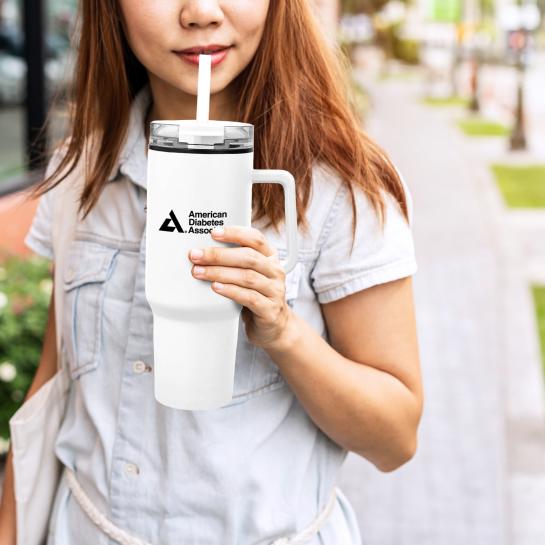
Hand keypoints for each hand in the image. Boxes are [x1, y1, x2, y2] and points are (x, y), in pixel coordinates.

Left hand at [187, 225, 293, 350]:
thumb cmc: (256, 296)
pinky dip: (231, 291)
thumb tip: (203, 251)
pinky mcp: (270, 309)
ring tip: (199, 272)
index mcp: (270, 257)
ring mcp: (275, 291)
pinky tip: (216, 288)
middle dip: (219, 255)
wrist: (273, 326)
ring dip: (220, 273)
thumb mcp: (249, 274)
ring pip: (247, 277)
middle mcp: (275, 271)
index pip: (255, 239)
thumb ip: (235, 262)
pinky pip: (249, 297)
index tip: (213, 233)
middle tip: (197, 256)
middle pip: (248, 257)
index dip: (235, 233)